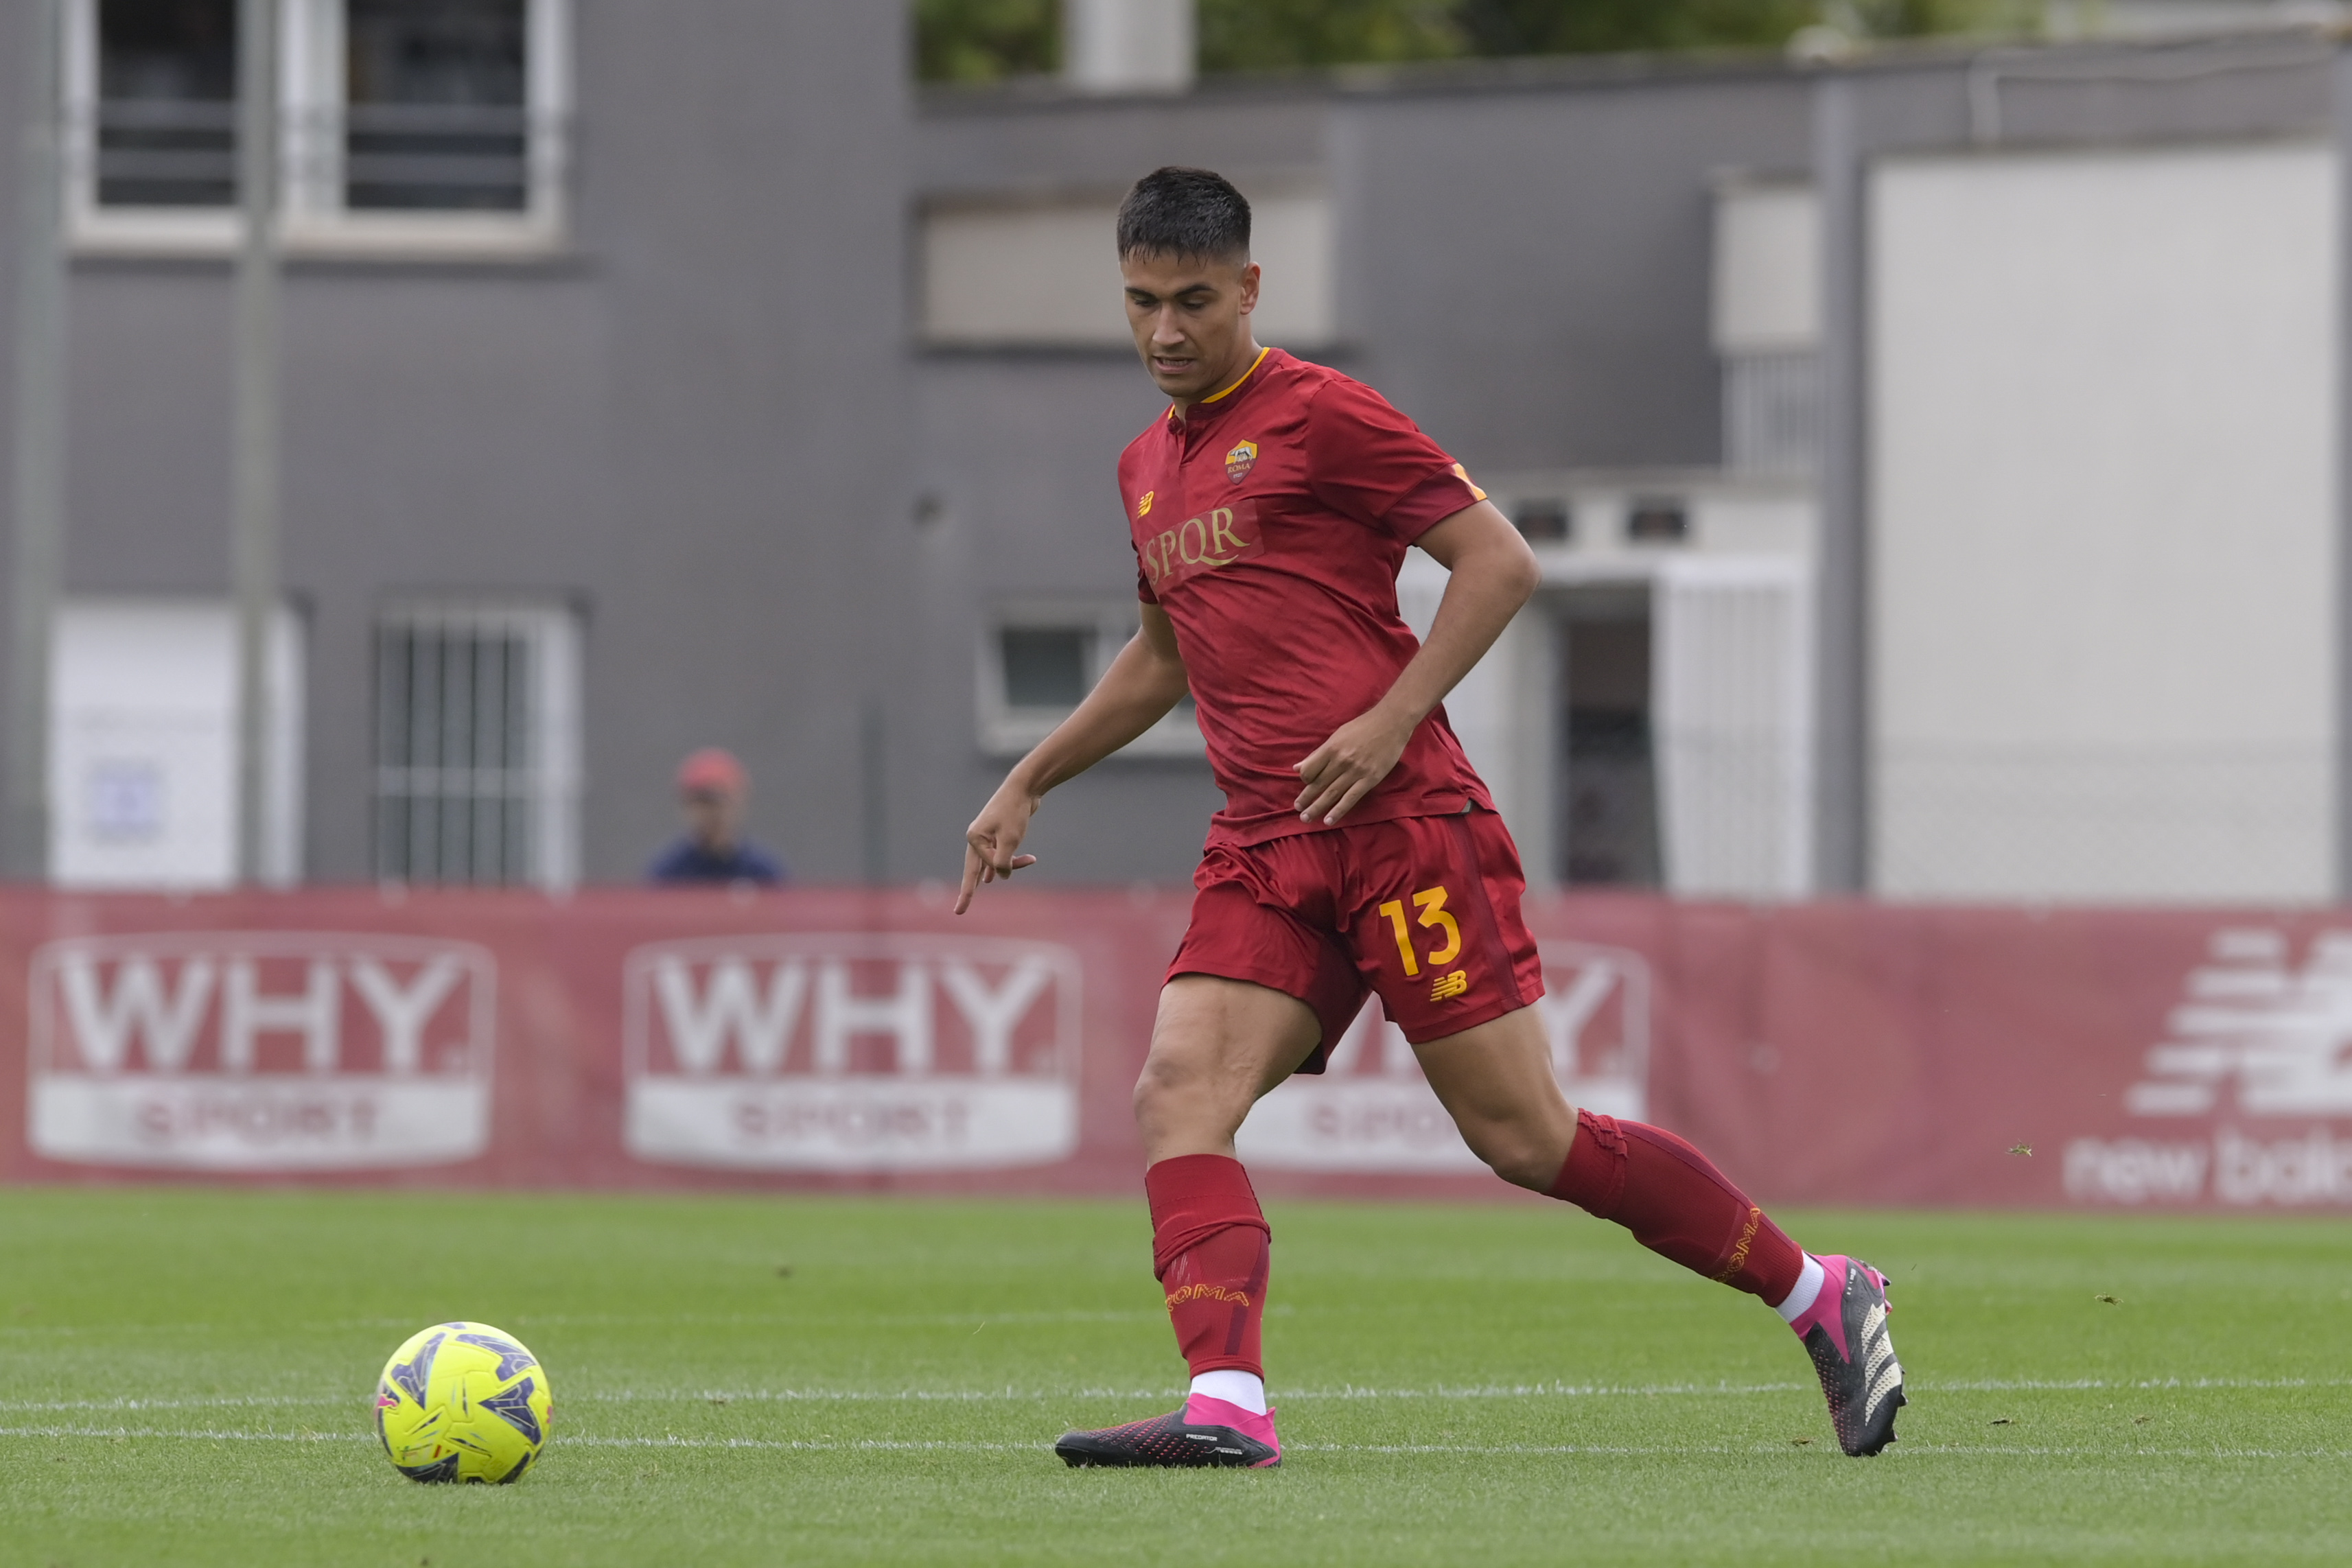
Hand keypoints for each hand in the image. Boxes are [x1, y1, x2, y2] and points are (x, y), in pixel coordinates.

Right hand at [956, 783, 1041, 912]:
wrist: (1025, 788)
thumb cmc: (1015, 812)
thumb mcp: (1010, 841)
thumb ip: (1003, 863)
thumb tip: (1001, 877)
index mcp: (974, 838)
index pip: (980, 868)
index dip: (976, 887)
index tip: (968, 905)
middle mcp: (977, 836)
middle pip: (975, 868)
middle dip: (969, 890)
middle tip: (959, 911)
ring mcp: (987, 834)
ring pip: (990, 861)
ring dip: (996, 872)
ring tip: (970, 896)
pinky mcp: (998, 832)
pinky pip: (998, 853)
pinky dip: (1002, 863)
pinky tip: (991, 878)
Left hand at [1294, 708, 1414, 825]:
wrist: (1391, 723)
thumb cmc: (1362, 727)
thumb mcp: (1337, 735)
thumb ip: (1318, 754)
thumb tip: (1297, 768)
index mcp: (1331, 748)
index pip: (1309, 770)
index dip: (1304, 779)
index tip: (1305, 784)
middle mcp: (1341, 761)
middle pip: (1318, 784)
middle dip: (1306, 798)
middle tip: (1297, 809)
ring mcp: (1356, 771)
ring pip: (1331, 793)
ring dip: (1317, 807)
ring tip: (1306, 818)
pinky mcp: (1370, 779)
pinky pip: (1351, 798)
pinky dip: (1338, 811)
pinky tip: (1328, 820)